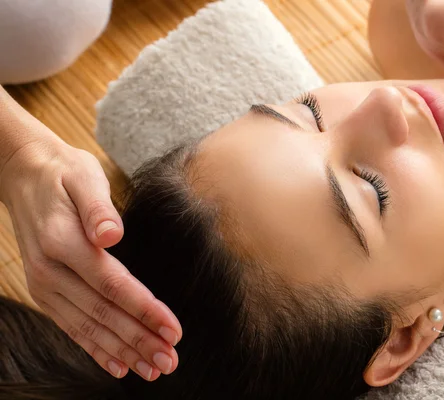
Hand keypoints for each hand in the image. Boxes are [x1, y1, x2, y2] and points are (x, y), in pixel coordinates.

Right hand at [0, 129, 181, 380]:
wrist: (24, 174)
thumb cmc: (64, 173)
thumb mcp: (84, 176)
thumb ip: (98, 207)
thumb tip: (113, 234)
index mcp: (62, 242)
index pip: (111, 284)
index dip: (144, 309)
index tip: (173, 330)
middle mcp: (49, 270)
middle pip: (102, 313)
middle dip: (139, 340)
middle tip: (170, 361)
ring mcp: (44, 284)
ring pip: (88, 326)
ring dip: (122, 351)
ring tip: (152, 369)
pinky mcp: (45, 291)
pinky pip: (71, 326)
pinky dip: (95, 348)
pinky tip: (117, 365)